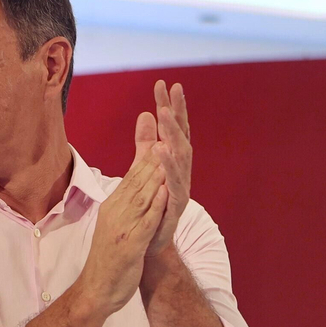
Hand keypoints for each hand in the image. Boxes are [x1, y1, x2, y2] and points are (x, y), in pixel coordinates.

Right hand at [75, 119, 167, 314]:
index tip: (162, 127)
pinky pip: (144, 222)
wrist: (97, 290)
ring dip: (155, 172)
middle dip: (154, 151)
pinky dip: (154, 205)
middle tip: (168, 126)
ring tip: (168, 150)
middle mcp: (117, 210)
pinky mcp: (129, 244)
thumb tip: (135, 178)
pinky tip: (164, 191)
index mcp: (115, 204)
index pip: (134, 172)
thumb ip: (129, 198)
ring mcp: (122, 227)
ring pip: (141, 195)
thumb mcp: (119, 221)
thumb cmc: (111, 255)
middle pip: (138, 177)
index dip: (150, 148)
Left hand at [145, 80, 191, 257]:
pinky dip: (168, 167)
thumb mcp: (144, 167)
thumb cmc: (150, 204)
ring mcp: (180, 189)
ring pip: (180, 158)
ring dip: (173, 135)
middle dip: (176, 115)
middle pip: (181, 138)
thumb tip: (146, 113)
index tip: (163, 83)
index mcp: (174, 162)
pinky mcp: (174, 206)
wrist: (148, 243)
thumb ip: (145, 142)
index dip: (170, 106)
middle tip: (169, 93)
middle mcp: (181, 172)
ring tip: (165, 116)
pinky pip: (173, 183)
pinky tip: (161, 151)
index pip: (173, 129)